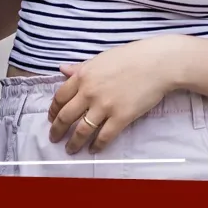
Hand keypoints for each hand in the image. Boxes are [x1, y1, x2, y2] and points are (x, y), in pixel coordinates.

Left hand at [47, 36, 181, 153]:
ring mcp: (104, 106)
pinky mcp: (121, 117)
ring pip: (82, 130)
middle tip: (54, 138)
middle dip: (57, 130)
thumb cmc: (130, 57)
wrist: (156, 63)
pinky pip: (104, 136)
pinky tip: (93, 150)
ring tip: (70, 150)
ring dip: (74, 142)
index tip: (51, 118)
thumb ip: (80, 68)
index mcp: (82, 76)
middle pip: (66, 116)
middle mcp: (89, 92)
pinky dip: (97, 145)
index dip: (53, 111)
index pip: (60, 97)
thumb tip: (63, 70)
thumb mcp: (100, 59)